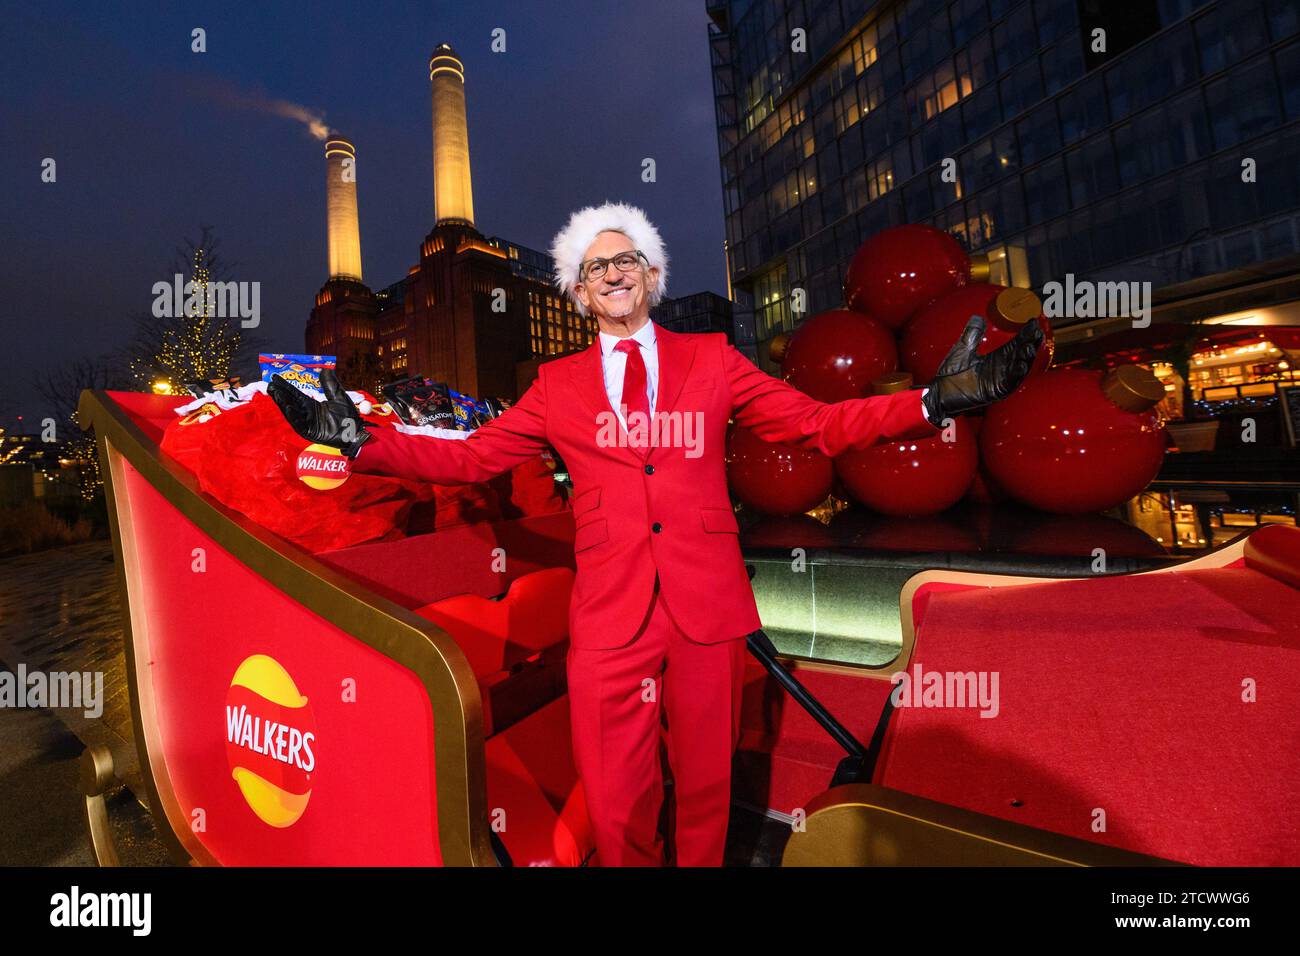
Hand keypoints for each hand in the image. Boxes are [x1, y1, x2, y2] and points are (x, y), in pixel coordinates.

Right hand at [268, 368, 372, 457]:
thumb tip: (324, 370)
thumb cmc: (348, 417)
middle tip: (270, 385)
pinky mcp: (311, 433)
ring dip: (284, 404)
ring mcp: (308, 424)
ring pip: (293, 413)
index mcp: (312, 405)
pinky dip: (294, 417)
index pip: (296, 394)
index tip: (275, 378)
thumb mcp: (339, 397)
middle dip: (281, 394)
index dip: (286, 386)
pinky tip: (288, 408)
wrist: (356, 432)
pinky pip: (300, 425)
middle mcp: (308, 414)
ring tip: (276, 394)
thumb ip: (331, 385)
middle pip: (291, 402)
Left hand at [921, 315, 1042, 426]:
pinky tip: (1021, 365)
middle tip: (1037, 332)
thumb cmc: (950, 374)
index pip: (1015, 343)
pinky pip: (1009, 383)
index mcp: (995, 358)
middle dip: (1030, 343)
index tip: (1032, 322)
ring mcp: (999, 380)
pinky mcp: (994, 391)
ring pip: (1018, 368)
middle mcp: (1001, 368)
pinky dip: (1015, 375)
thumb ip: (972, 335)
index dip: (1024, 334)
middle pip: (1020, 354)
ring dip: (1025, 359)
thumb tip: (978, 318)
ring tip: (1030, 347)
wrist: (939, 393)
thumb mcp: (963, 350)